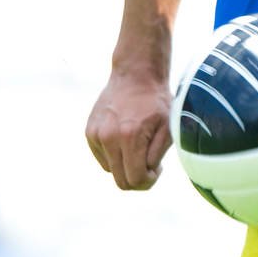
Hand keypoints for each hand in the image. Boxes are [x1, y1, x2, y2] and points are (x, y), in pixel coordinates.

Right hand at [86, 70, 171, 189]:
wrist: (136, 75)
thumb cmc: (157, 102)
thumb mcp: (168, 128)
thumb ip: (156, 156)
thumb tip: (144, 176)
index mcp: (130, 137)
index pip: (135, 180)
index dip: (149, 181)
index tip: (157, 168)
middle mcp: (108, 137)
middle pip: (121, 181)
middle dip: (138, 179)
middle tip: (150, 164)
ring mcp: (96, 135)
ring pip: (111, 170)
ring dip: (126, 165)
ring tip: (138, 146)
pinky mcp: (89, 132)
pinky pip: (103, 158)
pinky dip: (115, 155)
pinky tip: (126, 138)